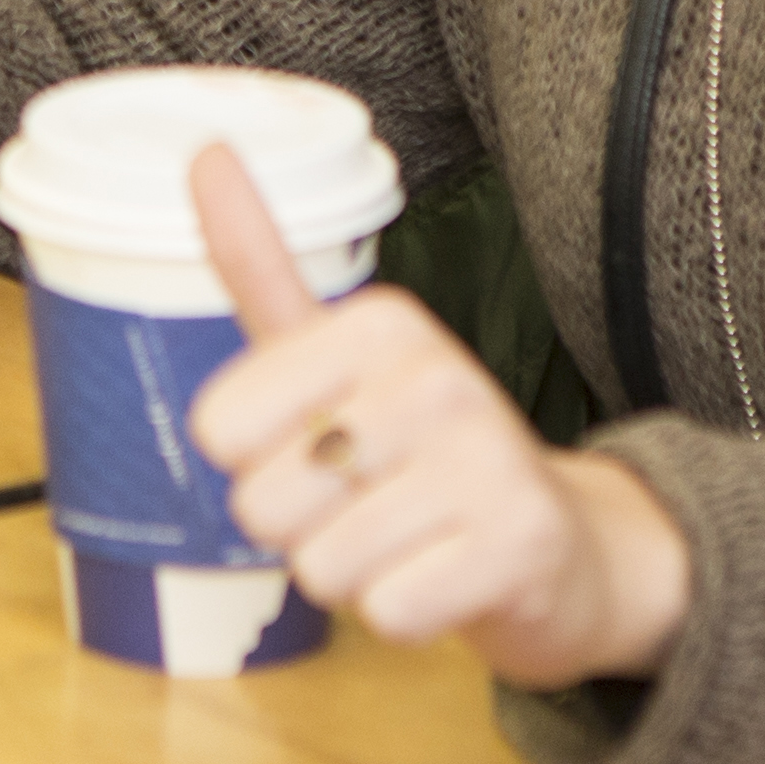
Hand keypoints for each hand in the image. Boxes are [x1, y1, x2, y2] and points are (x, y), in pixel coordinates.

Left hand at [183, 146, 693, 691]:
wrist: (559, 548)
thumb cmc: (420, 448)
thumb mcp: (336, 352)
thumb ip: (261, 265)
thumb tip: (205, 148)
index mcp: (381, 324)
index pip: (218, 427)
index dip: (253, 460)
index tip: (316, 442)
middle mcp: (438, 376)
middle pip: (261, 504)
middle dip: (300, 528)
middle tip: (367, 503)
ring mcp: (486, 461)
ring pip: (320, 567)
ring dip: (352, 574)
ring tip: (407, 538)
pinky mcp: (518, 547)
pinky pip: (386, 612)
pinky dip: (403, 615)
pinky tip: (445, 577)